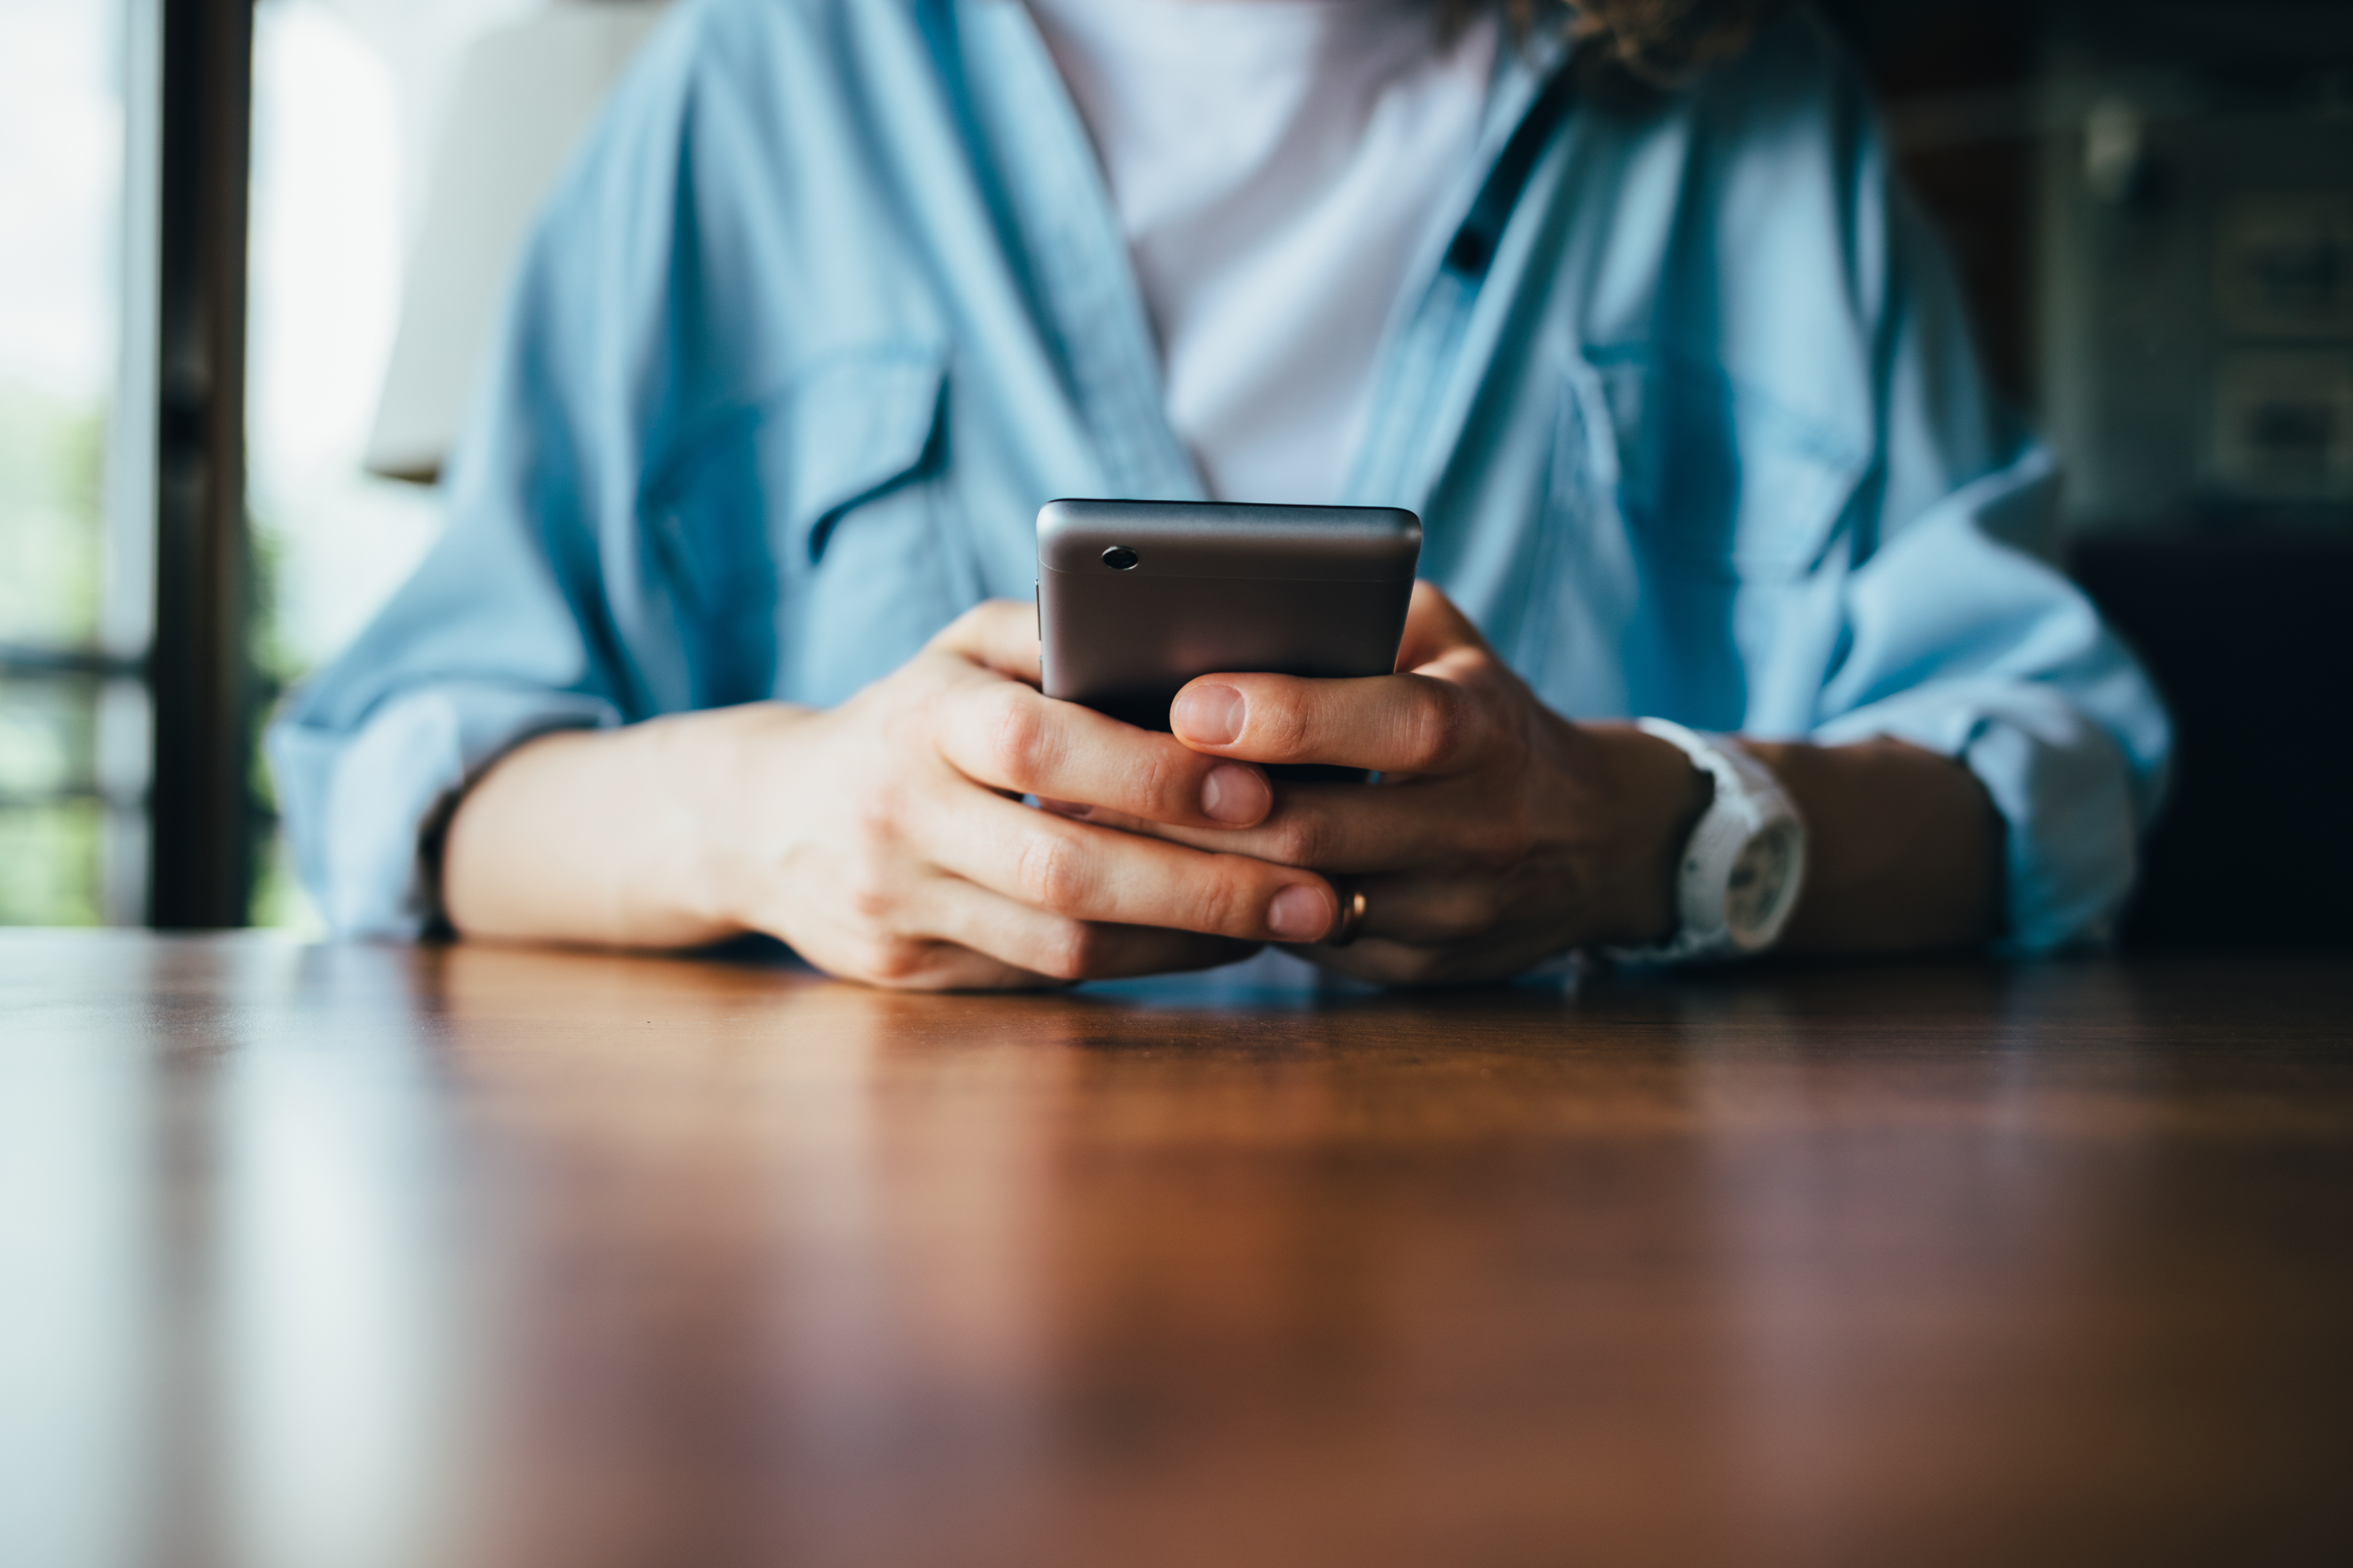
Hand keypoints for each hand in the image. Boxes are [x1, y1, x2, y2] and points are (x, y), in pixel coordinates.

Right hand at [687, 600, 1344, 988]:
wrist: (762, 820)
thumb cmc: (908, 714)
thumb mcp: (962, 649)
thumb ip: (1056, 636)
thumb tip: (1181, 639)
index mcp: (920, 716)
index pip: (1040, 744)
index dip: (1151, 772)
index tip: (1260, 785)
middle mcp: (899, 816)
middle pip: (1063, 868)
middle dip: (1204, 883)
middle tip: (1321, 887)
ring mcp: (898, 907)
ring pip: (1062, 942)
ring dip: (1192, 936)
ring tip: (1296, 920)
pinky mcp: (910, 973)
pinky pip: (1047, 978)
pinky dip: (1147, 962)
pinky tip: (1220, 942)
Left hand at [1136, 582, 1710, 985]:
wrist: (1598, 843)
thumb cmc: (1485, 714)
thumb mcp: (1449, 641)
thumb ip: (1363, 611)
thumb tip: (1236, 601)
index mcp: (1486, 729)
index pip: (1391, 723)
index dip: (1289, 715)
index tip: (1188, 700)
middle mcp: (1479, 829)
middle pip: (1321, 828)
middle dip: (1202, 806)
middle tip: (1095, 778)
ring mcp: (1451, 913)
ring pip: (1302, 902)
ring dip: (1196, 870)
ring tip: (1100, 830)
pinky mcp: (1419, 970)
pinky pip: (1308, 947)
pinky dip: (1232, 914)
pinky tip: (1160, 885)